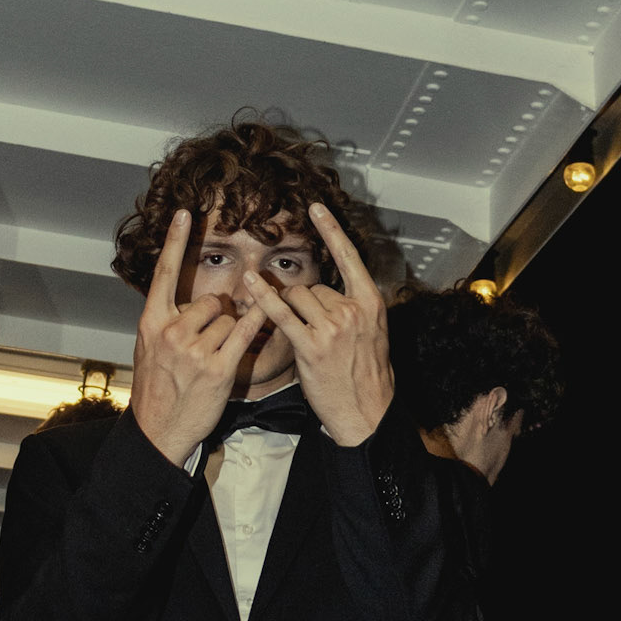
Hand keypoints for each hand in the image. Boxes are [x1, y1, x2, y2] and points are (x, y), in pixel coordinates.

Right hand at [130, 211, 268, 465]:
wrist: (159, 429)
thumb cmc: (156, 389)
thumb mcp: (148, 349)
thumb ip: (165, 321)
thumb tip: (187, 302)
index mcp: (151, 322)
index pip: (164, 272)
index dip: (176, 240)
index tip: (185, 212)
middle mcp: (172, 332)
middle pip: (210, 301)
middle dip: (216, 316)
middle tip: (207, 342)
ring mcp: (195, 351)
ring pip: (228, 318)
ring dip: (229, 334)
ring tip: (213, 359)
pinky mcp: (220, 368)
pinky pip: (246, 332)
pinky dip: (257, 321)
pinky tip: (266, 311)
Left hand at [243, 204, 393, 445]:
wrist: (367, 412)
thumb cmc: (367, 377)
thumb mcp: (372, 334)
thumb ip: (353, 310)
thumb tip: (329, 296)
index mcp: (370, 303)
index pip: (350, 257)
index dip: (331, 230)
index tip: (316, 208)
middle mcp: (352, 311)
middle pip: (314, 285)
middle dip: (305, 302)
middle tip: (310, 328)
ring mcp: (332, 328)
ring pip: (297, 298)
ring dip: (289, 310)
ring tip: (301, 334)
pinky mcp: (311, 346)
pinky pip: (281, 314)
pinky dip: (262, 299)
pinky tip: (248, 284)